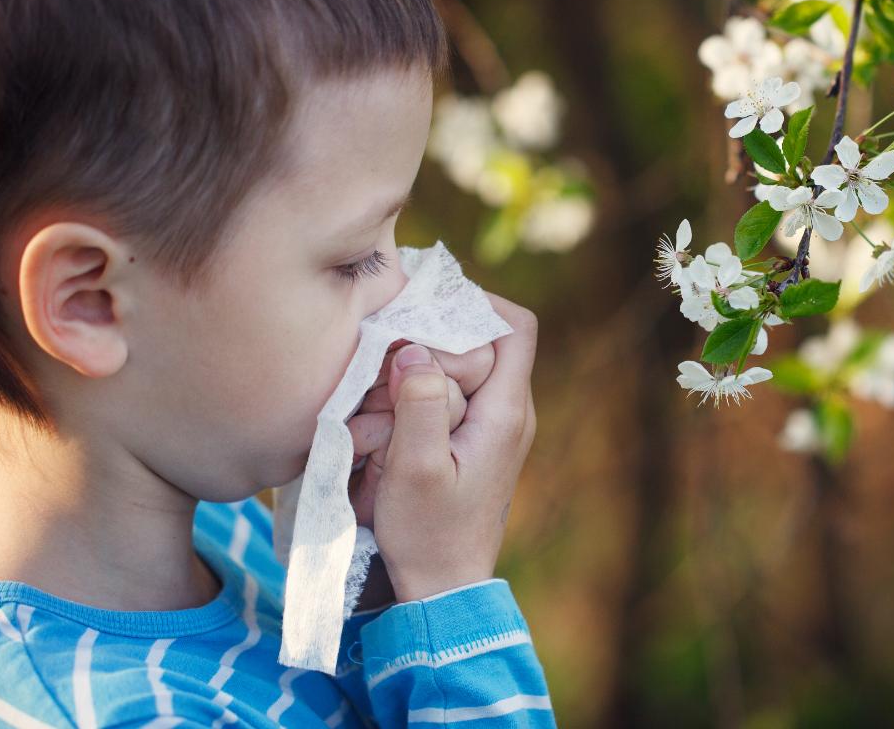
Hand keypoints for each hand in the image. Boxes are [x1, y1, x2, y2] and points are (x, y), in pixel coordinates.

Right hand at [372, 294, 536, 601]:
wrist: (443, 588)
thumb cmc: (430, 534)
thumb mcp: (415, 468)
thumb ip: (419, 404)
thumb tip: (413, 349)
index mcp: (506, 411)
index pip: (516, 327)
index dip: (476, 305)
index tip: (424, 312)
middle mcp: (509, 411)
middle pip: (478, 342)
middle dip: (427, 350)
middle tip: (384, 382)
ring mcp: (493, 426)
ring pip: (457, 370)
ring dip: (412, 381)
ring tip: (377, 417)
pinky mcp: (473, 440)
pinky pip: (448, 398)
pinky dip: (413, 403)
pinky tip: (382, 432)